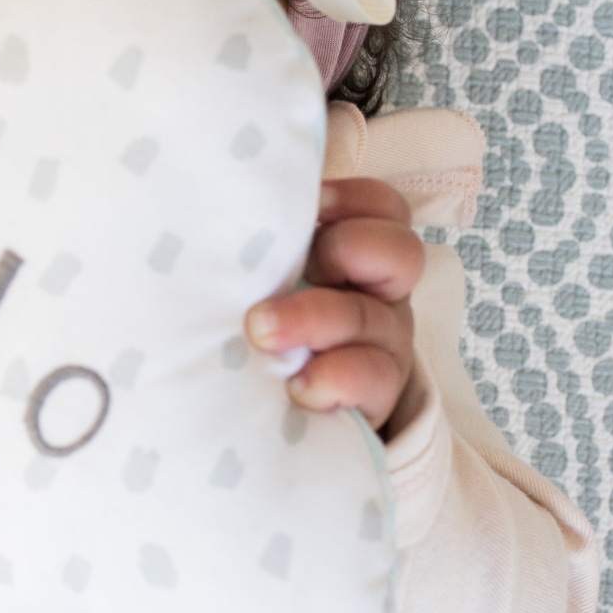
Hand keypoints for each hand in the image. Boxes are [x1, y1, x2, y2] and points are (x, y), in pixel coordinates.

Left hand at [243, 177, 423, 432]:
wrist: (268, 413)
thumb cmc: (261, 327)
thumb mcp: (263, 280)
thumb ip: (257, 248)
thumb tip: (213, 207)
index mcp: (354, 257)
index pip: (383, 208)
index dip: (352, 199)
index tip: (310, 207)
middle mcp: (377, 295)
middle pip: (399, 253)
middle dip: (344, 250)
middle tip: (284, 272)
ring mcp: (381, 346)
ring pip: (370, 317)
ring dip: (314, 317)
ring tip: (260, 330)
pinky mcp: (375, 397)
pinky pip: (370, 378)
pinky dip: (332, 378)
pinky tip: (295, 386)